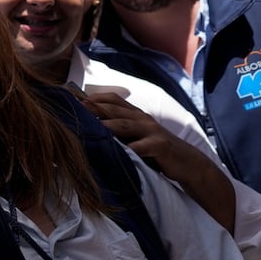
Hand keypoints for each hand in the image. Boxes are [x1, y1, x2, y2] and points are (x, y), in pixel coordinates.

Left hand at [81, 91, 234, 231]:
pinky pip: (142, 147)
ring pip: (125, 125)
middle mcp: (142, 119)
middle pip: (115, 109)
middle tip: (76, 108)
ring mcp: (151, 131)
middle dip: (95, 107)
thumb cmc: (156, 150)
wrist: (186, 162)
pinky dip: (130, 149)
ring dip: (107, 125)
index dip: (94, 97)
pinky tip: (117, 152)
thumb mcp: (137, 136)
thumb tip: (90, 128)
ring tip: (91, 127)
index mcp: (136, 114)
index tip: (74, 98)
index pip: (113, 100)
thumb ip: (119, 130)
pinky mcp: (160, 145)